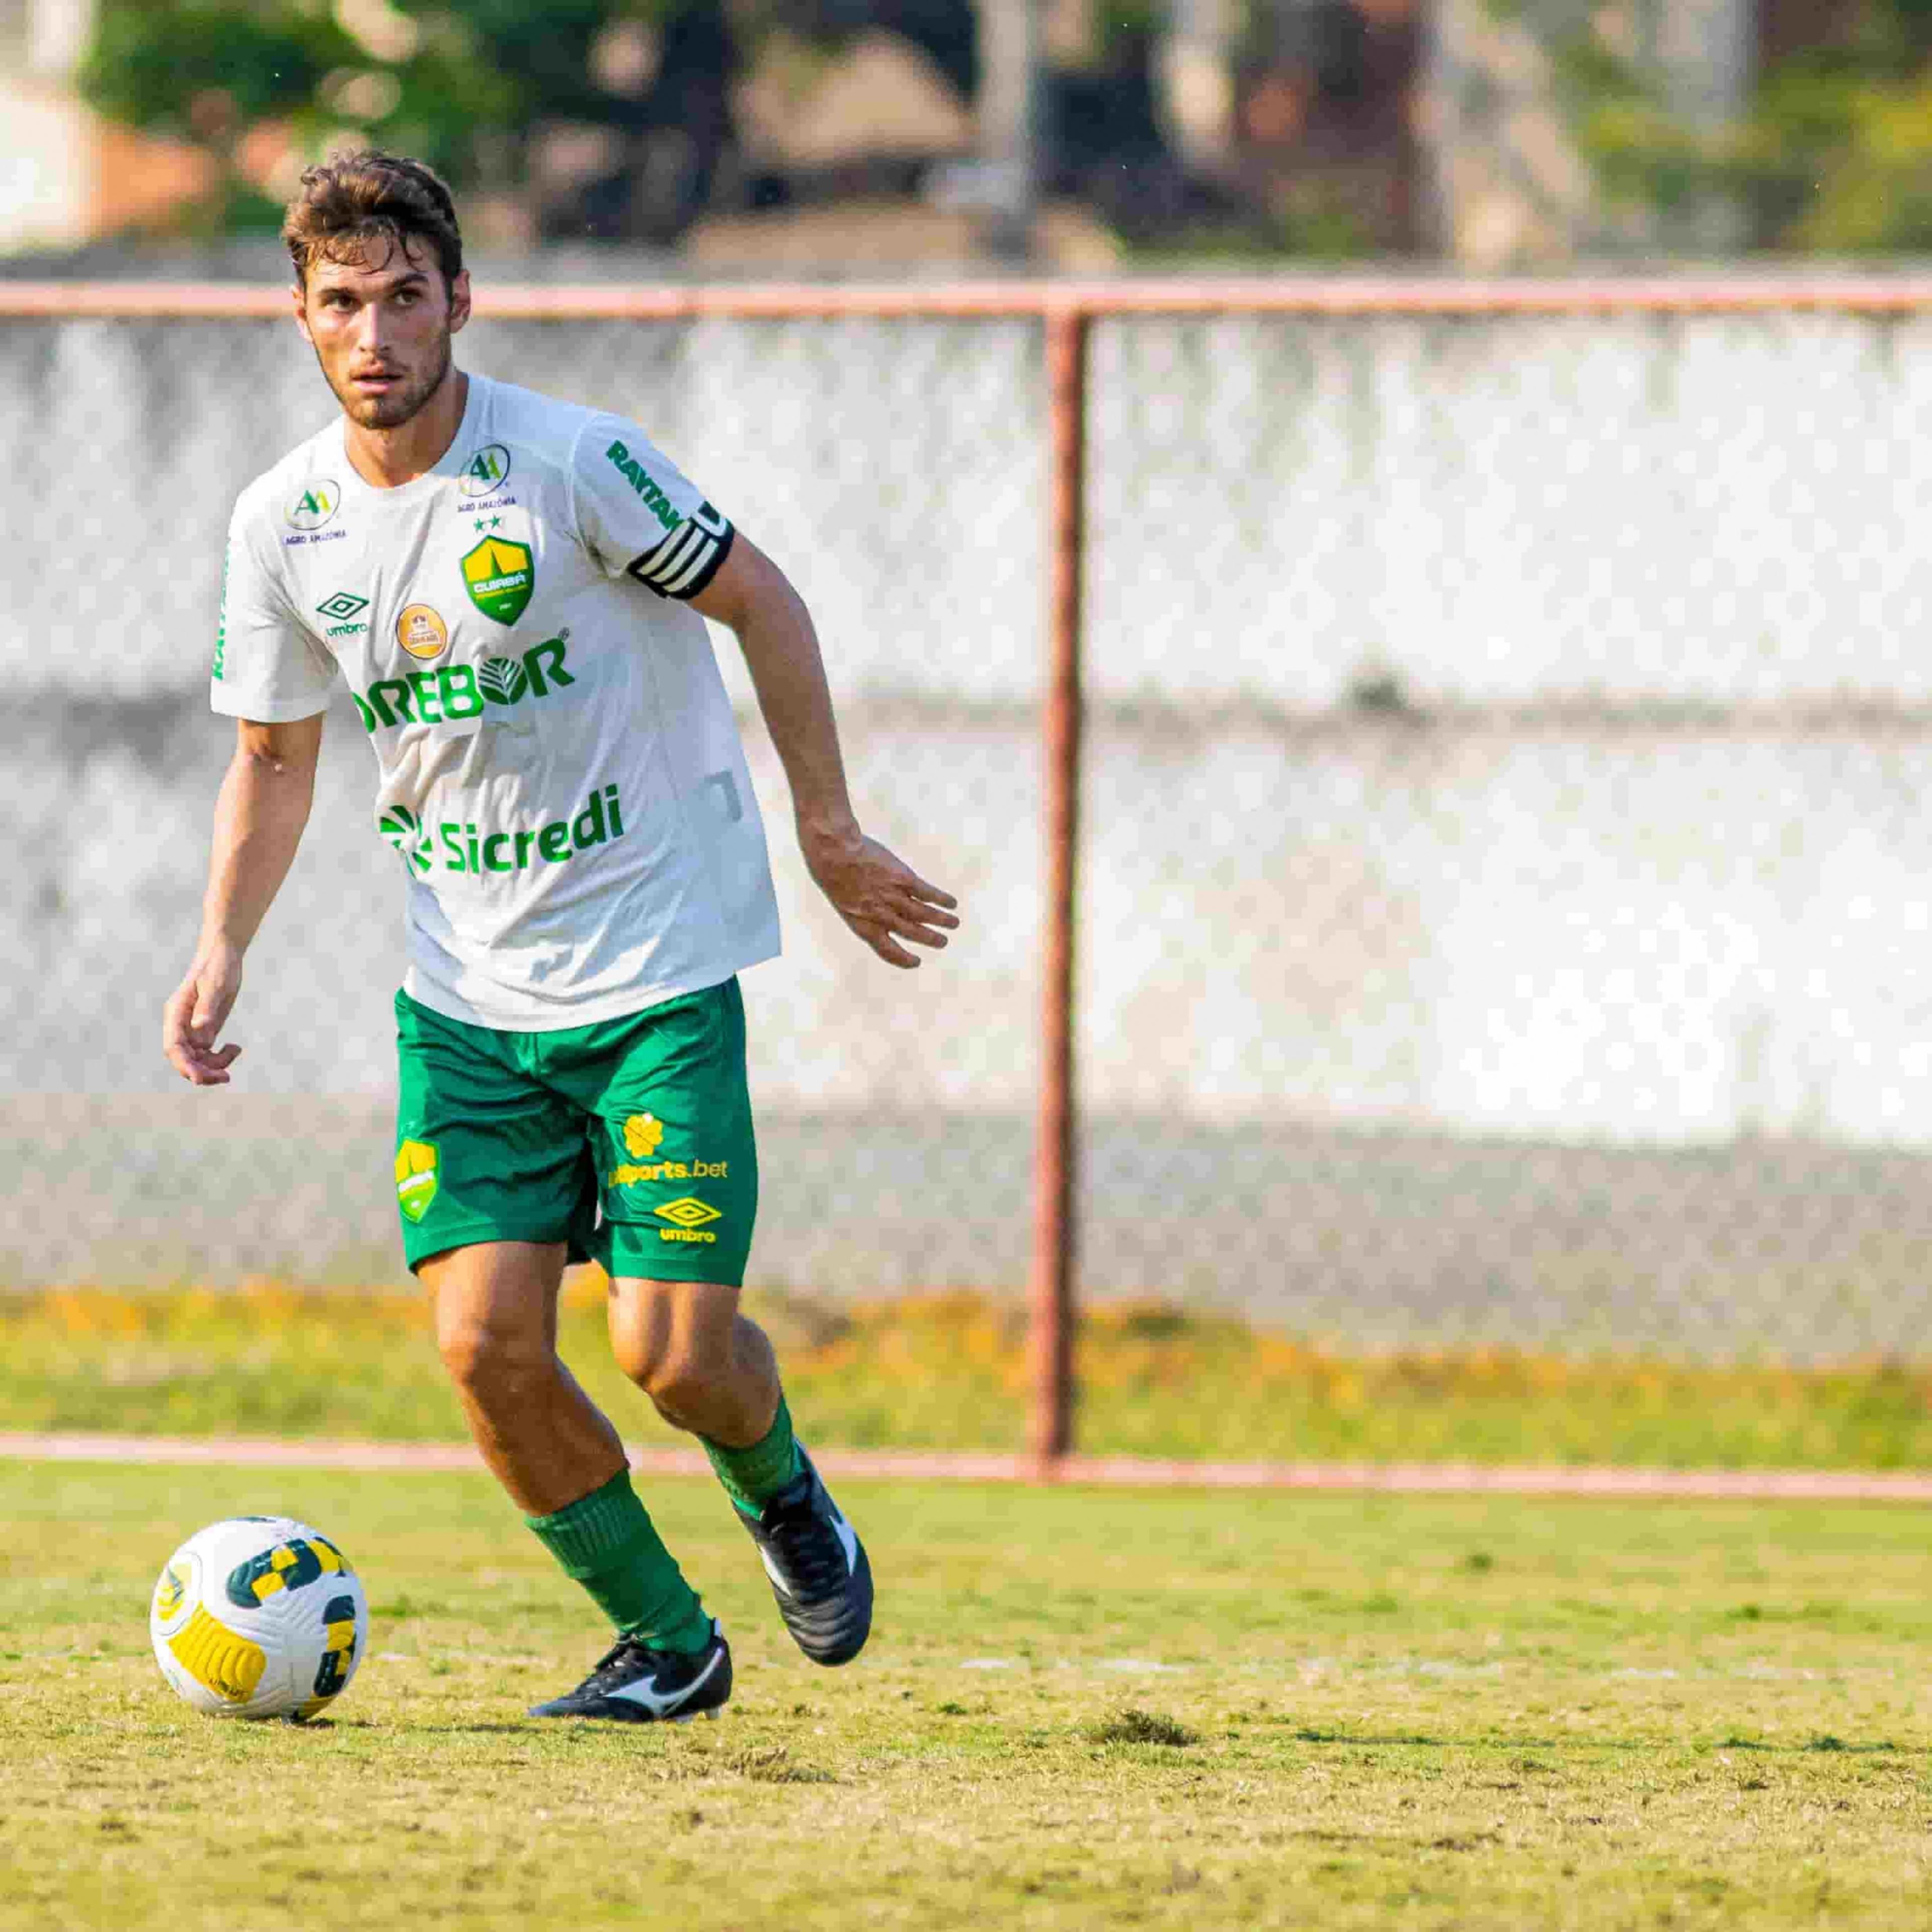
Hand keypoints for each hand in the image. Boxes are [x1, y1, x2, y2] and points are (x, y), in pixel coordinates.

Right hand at [162, 943, 245, 1085]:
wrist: (223, 955)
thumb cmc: (218, 966)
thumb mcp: (215, 986)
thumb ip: (207, 1010)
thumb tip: (201, 1038)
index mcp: (176, 1013)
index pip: (173, 1047)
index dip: (184, 1066)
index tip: (201, 1078)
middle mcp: (180, 1024)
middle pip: (183, 1058)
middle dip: (201, 1072)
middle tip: (226, 1077)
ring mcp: (191, 1028)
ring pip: (196, 1059)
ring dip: (213, 1066)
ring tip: (235, 1052)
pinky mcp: (204, 1029)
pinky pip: (207, 1052)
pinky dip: (220, 1057)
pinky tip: (235, 1048)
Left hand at [801, 821, 959, 967]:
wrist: (834, 851)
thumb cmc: (833, 873)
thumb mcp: (843, 901)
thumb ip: (863, 912)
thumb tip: (880, 916)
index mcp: (863, 925)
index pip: (887, 950)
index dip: (903, 959)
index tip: (916, 962)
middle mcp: (881, 915)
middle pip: (912, 932)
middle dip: (930, 939)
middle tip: (943, 942)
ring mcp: (893, 897)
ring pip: (924, 914)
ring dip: (941, 920)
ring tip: (954, 924)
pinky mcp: (903, 879)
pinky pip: (927, 893)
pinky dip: (941, 899)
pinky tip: (951, 903)